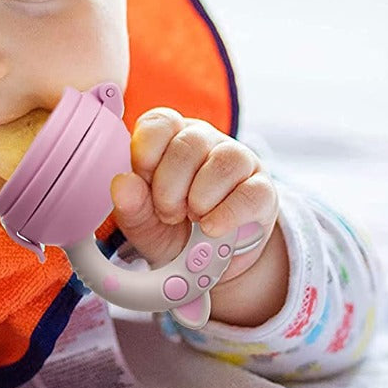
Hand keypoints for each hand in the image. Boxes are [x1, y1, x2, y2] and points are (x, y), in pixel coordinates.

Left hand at [109, 108, 278, 289]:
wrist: (208, 265)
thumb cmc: (170, 230)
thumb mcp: (142, 223)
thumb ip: (130, 204)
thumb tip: (123, 183)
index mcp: (169, 137)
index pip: (160, 122)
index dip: (147, 153)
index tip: (143, 180)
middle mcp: (204, 141)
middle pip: (189, 144)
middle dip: (170, 186)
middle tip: (168, 213)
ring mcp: (238, 161)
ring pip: (224, 162)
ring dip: (200, 198)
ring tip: (193, 218)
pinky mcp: (264, 189)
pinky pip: (251, 193)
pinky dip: (227, 215)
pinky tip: (212, 228)